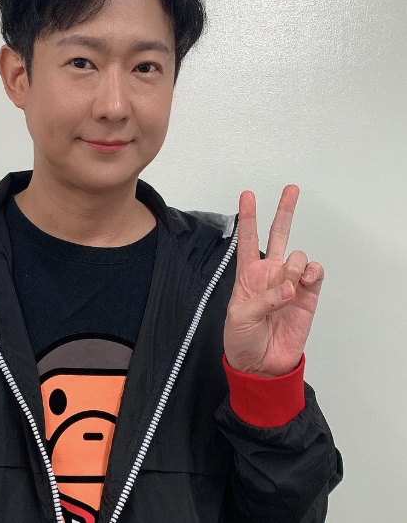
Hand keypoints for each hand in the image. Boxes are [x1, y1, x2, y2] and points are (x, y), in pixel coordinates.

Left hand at [224, 185, 324, 376]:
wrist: (262, 365)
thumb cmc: (242, 339)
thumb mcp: (239, 318)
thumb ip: (262, 300)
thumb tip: (289, 288)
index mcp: (248, 275)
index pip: (248, 240)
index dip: (248, 217)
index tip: (247, 194)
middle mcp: (270, 274)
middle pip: (279, 235)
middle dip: (285, 211)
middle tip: (291, 189)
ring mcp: (290, 283)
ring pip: (299, 256)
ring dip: (295, 266)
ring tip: (289, 287)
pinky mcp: (308, 296)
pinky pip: (315, 274)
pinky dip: (312, 273)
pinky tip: (304, 281)